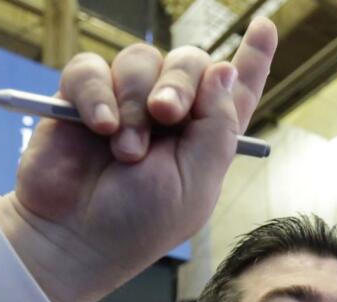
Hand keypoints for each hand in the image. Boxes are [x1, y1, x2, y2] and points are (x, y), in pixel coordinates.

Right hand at [0, 19, 277, 301]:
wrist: (73, 238)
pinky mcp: (80, 100)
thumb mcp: (194, 185)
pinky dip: (96, 94)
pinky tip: (99, 127)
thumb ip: (216, 127)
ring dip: (134, 102)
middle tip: (166, 114)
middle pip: (188, 61)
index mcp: (203, 137)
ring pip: (139, 60)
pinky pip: (90, 69)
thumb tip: (223, 69)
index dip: (252, 57)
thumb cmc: (135, 224)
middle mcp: (167, 114)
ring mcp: (123, 103)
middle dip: (180, 82)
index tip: (263, 27)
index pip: (233, 90)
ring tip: (124, 149)